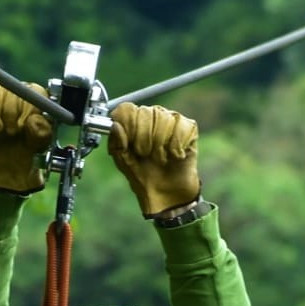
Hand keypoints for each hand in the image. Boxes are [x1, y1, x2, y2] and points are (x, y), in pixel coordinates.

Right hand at [0, 79, 52, 194]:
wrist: (3, 165)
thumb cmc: (25, 151)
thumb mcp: (40, 147)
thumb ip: (42, 134)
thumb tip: (34, 120)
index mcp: (38, 100)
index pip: (34, 91)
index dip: (27, 108)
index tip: (22, 126)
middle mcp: (19, 92)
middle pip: (12, 89)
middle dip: (10, 113)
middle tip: (10, 132)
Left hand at [107, 102, 199, 216]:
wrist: (165, 196)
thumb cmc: (144, 177)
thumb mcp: (124, 162)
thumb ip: (117, 144)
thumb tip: (114, 125)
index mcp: (134, 122)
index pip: (128, 109)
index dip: (128, 125)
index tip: (129, 144)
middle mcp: (153, 117)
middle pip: (146, 112)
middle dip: (144, 138)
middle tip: (145, 155)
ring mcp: (172, 122)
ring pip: (165, 118)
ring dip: (161, 143)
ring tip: (160, 158)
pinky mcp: (189, 130)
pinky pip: (182, 127)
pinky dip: (176, 145)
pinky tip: (175, 156)